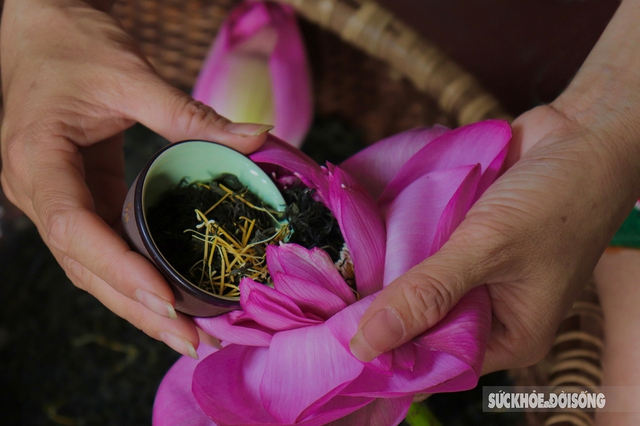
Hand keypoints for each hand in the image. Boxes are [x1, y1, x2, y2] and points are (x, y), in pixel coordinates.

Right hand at [0, 0, 269, 356]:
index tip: (165, 298)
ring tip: (187, 336)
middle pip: (85, 266)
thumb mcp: (131, 74)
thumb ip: (190, 113)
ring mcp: (53, 199)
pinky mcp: (76, 198)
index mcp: (38, 159)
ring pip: (91, 268)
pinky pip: (102, 248)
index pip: (72, 226)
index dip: (117, 267)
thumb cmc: (74, 44)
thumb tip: (258, 136)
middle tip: (191, 340)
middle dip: (137, 308)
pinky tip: (169, 298)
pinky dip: (134, 278)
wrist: (39, 32)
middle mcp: (37, 190)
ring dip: (138, 306)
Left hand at [349, 103, 639, 372]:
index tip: (339, 337)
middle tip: (328, 298)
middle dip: (381, 307)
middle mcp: (490, 309)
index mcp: (509, 334)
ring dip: (386, 270)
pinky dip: (400, 240)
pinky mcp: (462, 239)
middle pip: (422, 321)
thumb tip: (367, 342)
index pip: (436, 359)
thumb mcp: (490, 248)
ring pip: (418, 282)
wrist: (582, 135)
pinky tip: (363, 235)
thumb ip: (428, 292)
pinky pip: (423, 248)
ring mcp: (474, 272)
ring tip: (336, 267)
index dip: (389, 351)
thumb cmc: (557, 199)